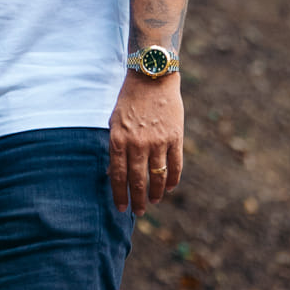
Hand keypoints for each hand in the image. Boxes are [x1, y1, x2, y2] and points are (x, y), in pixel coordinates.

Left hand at [108, 72, 183, 214]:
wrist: (152, 78)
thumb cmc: (129, 101)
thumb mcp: (114, 122)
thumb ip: (115, 148)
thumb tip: (114, 174)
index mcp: (118, 140)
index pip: (118, 176)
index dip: (119, 195)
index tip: (121, 208)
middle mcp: (137, 144)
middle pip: (138, 181)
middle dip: (138, 200)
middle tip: (139, 212)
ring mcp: (158, 141)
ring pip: (158, 177)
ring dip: (156, 193)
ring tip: (154, 202)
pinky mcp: (175, 137)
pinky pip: (175, 165)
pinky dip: (173, 180)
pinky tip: (170, 188)